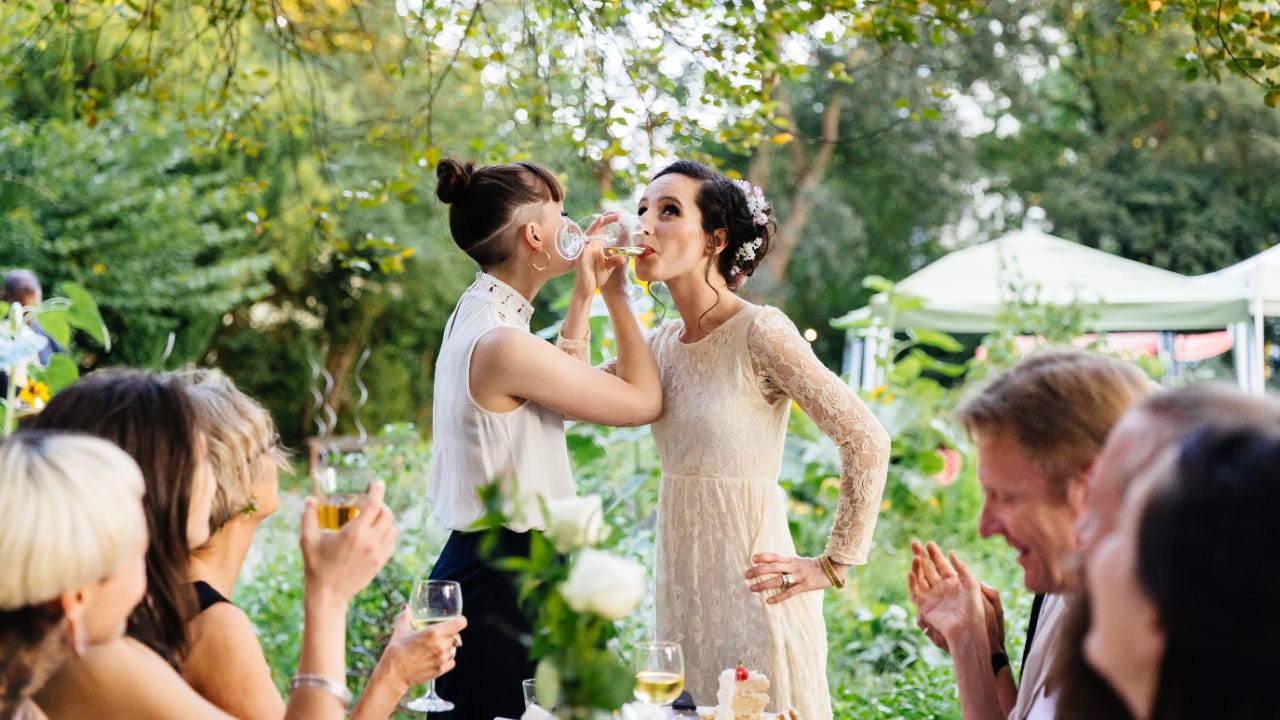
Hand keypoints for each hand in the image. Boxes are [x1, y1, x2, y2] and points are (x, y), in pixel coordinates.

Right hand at [300, 480, 398, 602]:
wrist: (328, 595)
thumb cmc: (316, 566)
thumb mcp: (308, 540)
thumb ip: (308, 517)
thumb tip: (309, 499)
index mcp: (354, 533)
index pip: (374, 504)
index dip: (377, 490)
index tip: (376, 483)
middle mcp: (370, 542)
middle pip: (387, 514)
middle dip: (381, 504)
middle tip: (370, 502)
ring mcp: (378, 553)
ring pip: (393, 528)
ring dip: (386, 519)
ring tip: (373, 517)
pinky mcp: (381, 563)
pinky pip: (392, 542)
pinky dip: (388, 533)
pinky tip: (376, 533)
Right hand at [379, 607, 466, 689]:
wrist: (392, 675)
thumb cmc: (396, 652)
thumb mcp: (400, 631)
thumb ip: (405, 617)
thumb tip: (406, 607)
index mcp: (434, 632)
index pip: (460, 623)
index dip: (460, 621)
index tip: (456, 621)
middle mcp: (441, 645)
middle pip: (457, 637)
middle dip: (451, 635)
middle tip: (440, 636)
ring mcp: (442, 659)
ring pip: (454, 650)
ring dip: (448, 648)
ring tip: (435, 648)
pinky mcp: (440, 670)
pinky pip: (451, 662)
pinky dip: (447, 660)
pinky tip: (436, 658)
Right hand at [572, 216, 625, 298]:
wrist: (587, 289)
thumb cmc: (595, 276)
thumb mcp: (608, 266)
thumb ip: (615, 260)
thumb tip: (623, 258)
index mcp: (596, 243)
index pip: (603, 226)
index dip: (611, 219)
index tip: (621, 215)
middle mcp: (589, 244)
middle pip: (597, 225)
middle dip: (606, 218)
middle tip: (618, 214)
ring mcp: (584, 250)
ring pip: (588, 233)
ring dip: (595, 225)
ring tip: (602, 218)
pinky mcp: (580, 258)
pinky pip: (582, 246)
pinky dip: (586, 240)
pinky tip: (591, 236)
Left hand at [745, 552, 845, 603]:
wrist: (831, 569)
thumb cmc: (812, 566)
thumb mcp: (799, 561)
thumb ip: (787, 562)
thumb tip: (772, 563)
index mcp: (791, 559)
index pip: (774, 556)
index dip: (763, 556)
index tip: (751, 559)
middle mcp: (793, 567)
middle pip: (773, 567)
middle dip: (758, 571)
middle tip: (746, 575)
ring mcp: (798, 576)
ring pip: (778, 580)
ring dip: (764, 584)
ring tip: (752, 588)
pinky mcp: (804, 586)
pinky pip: (789, 593)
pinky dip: (778, 597)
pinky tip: (768, 601)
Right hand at [907, 541, 988, 651]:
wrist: (969, 632)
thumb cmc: (975, 612)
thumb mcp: (973, 586)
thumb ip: (962, 569)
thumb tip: (951, 553)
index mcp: (954, 583)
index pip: (941, 565)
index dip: (935, 554)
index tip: (929, 543)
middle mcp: (942, 589)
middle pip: (928, 569)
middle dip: (921, 556)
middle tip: (914, 543)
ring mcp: (933, 598)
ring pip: (920, 579)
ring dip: (916, 567)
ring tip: (915, 557)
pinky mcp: (925, 607)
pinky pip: (915, 593)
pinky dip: (912, 583)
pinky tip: (912, 572)